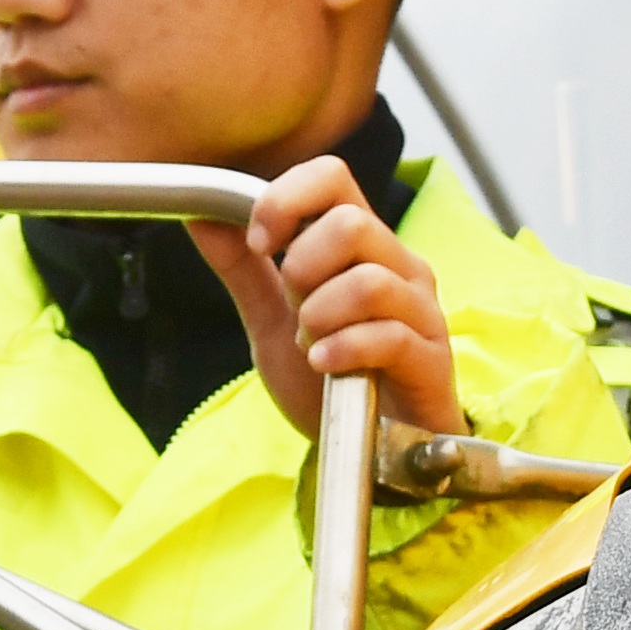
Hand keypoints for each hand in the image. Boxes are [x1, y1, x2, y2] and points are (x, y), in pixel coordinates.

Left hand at [195, 153, 463, 445]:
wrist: (368, 452)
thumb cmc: (331, 380)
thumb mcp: (271, 321)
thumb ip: (242, 269)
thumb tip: (200, 213)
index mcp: (362, 245)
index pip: (332, 177)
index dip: (286, 199)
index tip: (259, 242)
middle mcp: (399, 265)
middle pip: (351, 223)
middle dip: (301, 268)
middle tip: (294, 309)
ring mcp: (420, 310)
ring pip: (369, 280)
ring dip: (321, 316)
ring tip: (313, 346)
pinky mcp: (430, 357)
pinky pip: (389, 335)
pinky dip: (343, 350)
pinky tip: (325, 366)